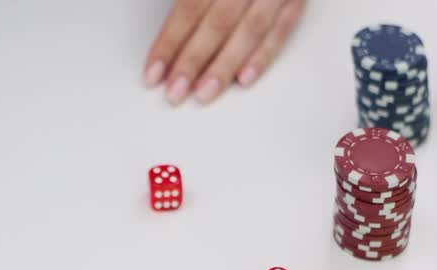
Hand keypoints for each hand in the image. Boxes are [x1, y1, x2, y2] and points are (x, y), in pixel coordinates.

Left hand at [143, 0, 305, 104]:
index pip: (189, 7)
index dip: (169, 42)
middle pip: (218, 23)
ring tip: (204, 93)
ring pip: (250, 31)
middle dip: (193, 61)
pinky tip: (244, 78)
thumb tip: (168, 34)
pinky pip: (282, 28)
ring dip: (225, 66)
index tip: (154, 72)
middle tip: (175, 92)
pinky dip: (264, 56)